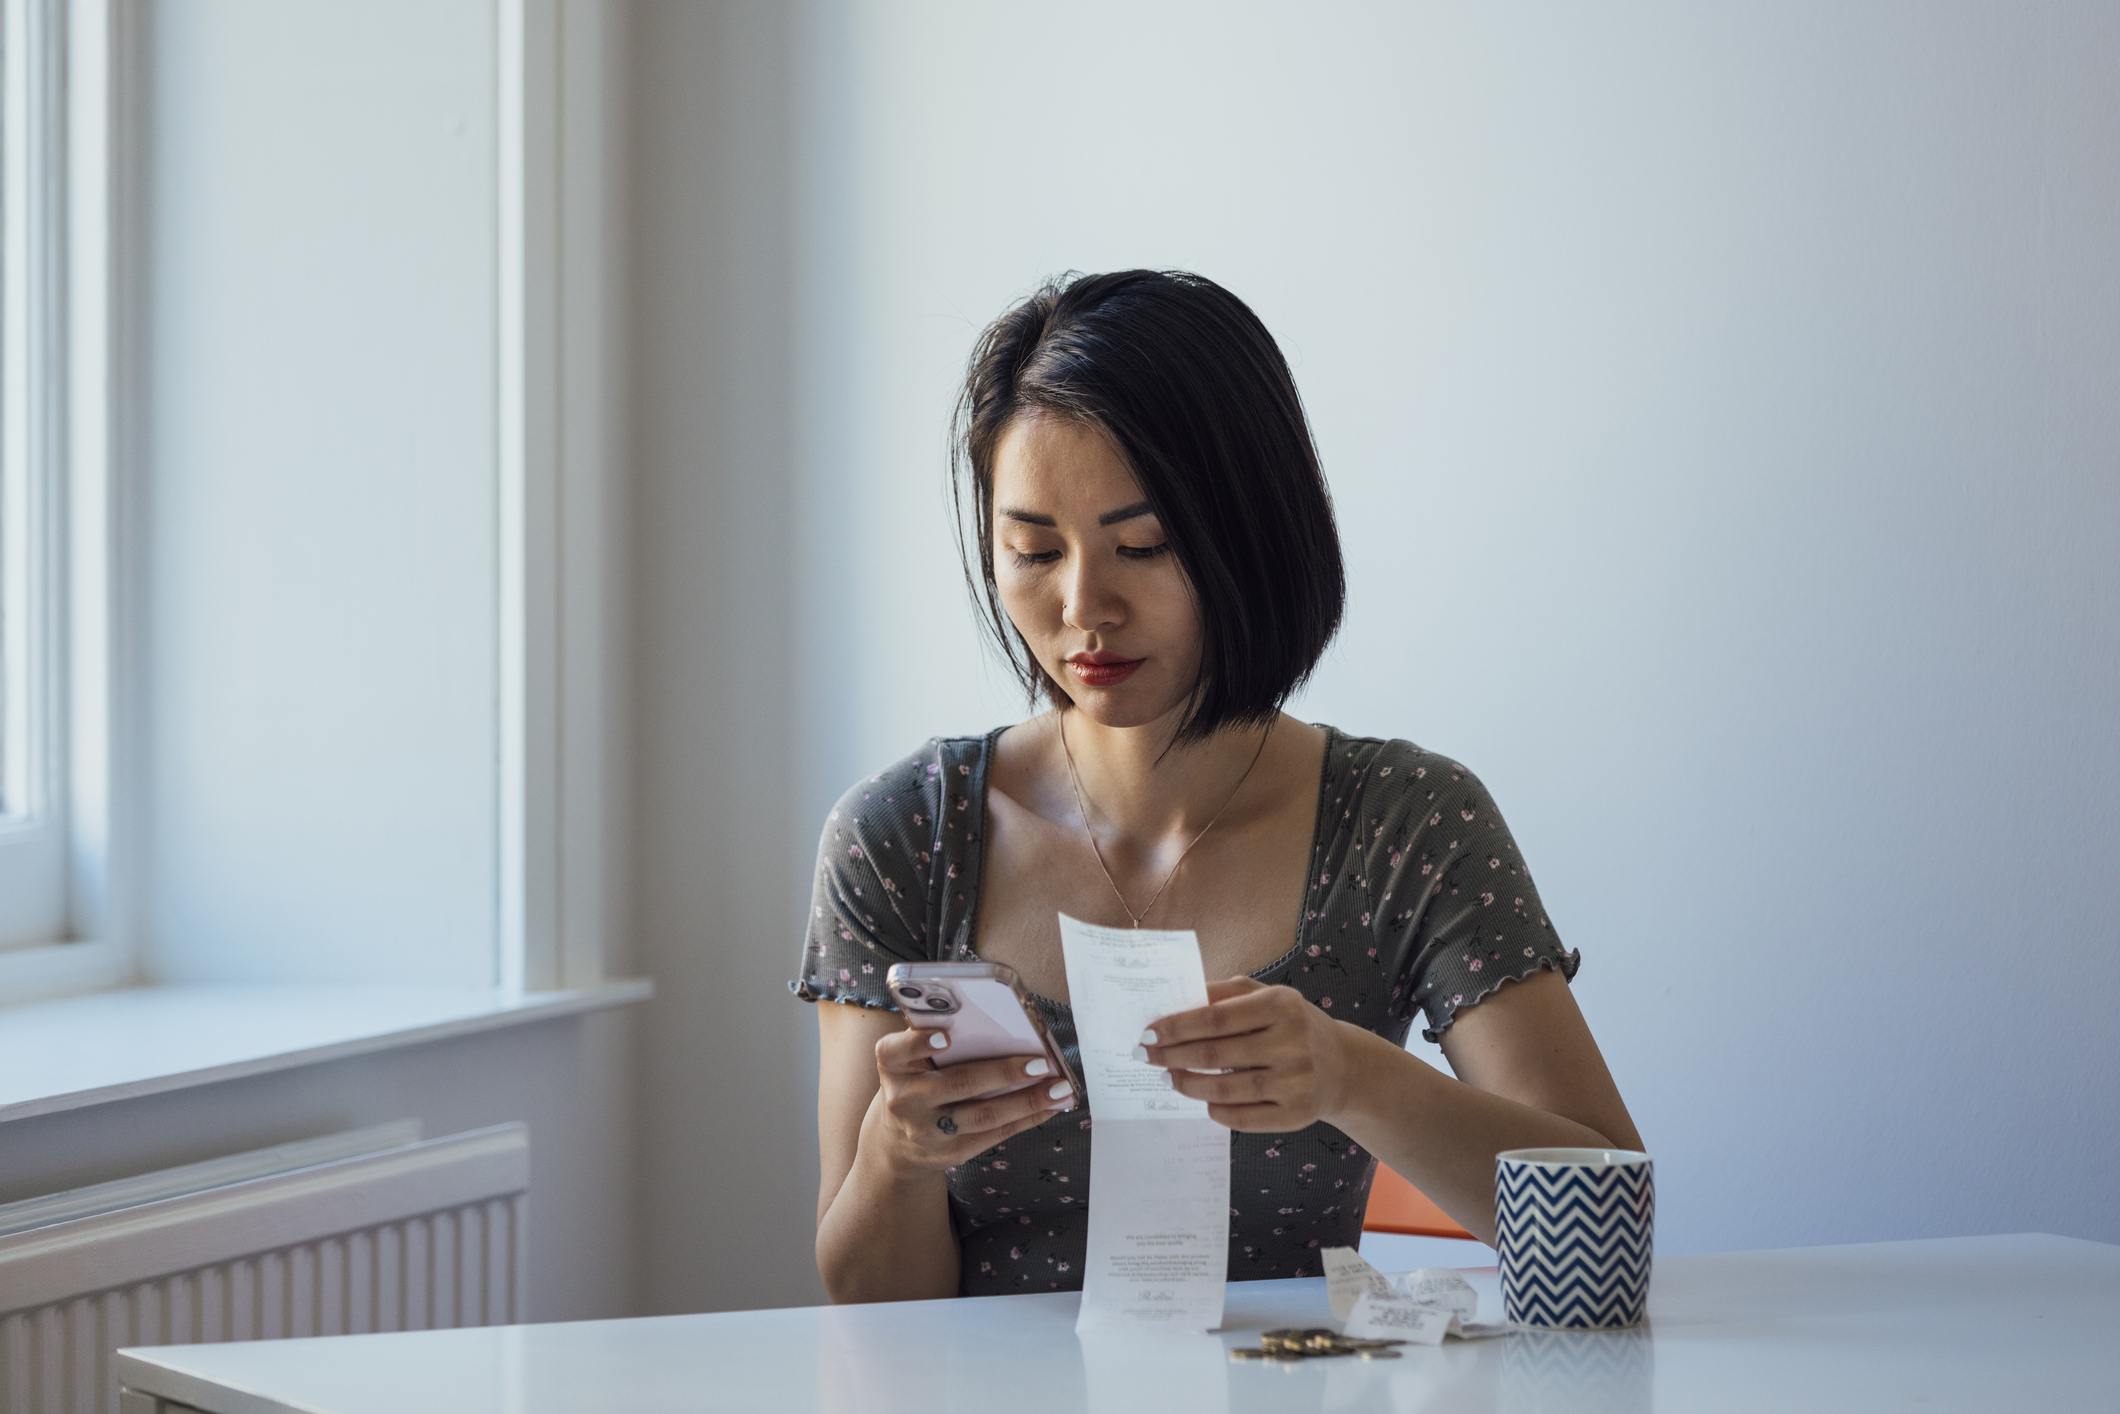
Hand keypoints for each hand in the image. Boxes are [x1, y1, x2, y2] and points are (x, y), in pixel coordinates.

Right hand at [866, 1027, 1076, 1173]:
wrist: (896, 1141)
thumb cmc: (915, 1082)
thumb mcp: (909, 1060)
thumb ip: (936, 1038)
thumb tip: (997, 1021)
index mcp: (891, 1066)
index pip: (895, 1051)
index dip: (919, 1043)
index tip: (946, 1037)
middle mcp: (905, 1100)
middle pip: (958, 1084)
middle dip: (1003, 1074)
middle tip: (1040, 1063)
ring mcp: (928, 1132)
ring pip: (984, 1116)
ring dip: (1027, 1101)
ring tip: (1059, 1087)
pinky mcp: (950, 1154)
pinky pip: (995, 1135)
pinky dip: (1027, 1118)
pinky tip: (1050, 1106)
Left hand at [1140, 978, 1356, 1131]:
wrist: (1344, 1067)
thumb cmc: (1293, 1026)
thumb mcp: (1267, 997)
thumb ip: (1223, 994)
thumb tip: (1174, 1002)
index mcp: (1282, 1005)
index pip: (1214, 1018)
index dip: (1175, 1027)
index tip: (1147, 1033)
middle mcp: (1292, 1043)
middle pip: (1214, 1054)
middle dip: (1171, 1056)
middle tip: (1146, 1057)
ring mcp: (1296, 1082)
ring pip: (1224, 1090)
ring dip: (1187, 1084)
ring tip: (1169, 1077)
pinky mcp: (1296, 1115)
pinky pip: (1242, 1118)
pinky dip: (1215, 1110)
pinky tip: (1202, 1100)